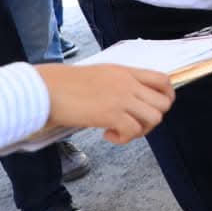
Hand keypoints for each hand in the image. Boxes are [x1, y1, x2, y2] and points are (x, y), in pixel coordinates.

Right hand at [37, 63, 174, 144]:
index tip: (151, 109)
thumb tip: (131, 101)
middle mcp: (128, 83)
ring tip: (120, 130)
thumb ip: (119, 83)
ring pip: (155, 118)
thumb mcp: (101, 75)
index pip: (164, 80)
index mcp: (126, 72)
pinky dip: (124, 138)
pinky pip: (133, 131)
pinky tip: (107, 134)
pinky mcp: (110, 114)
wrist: (46, 88)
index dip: (166, 97)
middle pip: (164, 103)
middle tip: (134, 124)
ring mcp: (121, 98)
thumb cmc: (66, 84)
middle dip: (153, 119)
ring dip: (141, 130)